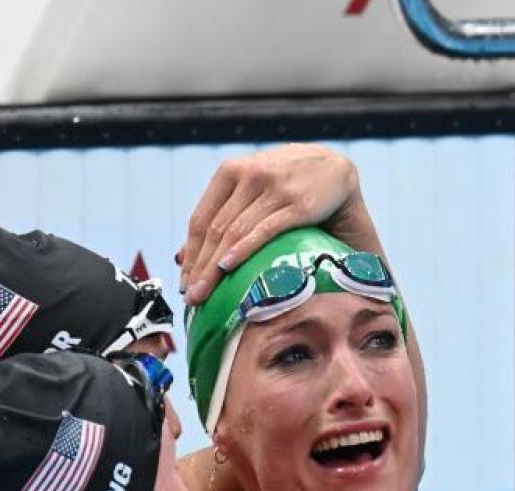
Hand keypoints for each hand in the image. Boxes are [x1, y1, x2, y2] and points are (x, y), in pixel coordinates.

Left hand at [179, 143, 360, 304]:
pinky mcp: (298, 204)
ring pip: (235, 233)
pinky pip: (265, 231)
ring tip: (206, 294)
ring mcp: (274, 188)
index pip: (201, 219)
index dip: (190, 254)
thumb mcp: (249, 190)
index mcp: (231, 172)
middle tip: (191, 297)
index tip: (183, 283)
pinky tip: (229, 268)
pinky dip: (244, 250)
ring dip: (216, 267)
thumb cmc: (285, 184)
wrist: (334, 168)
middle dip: (200, 267)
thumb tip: (181, 256)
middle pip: (215, 230)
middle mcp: (250, 176)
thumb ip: (219, 216)